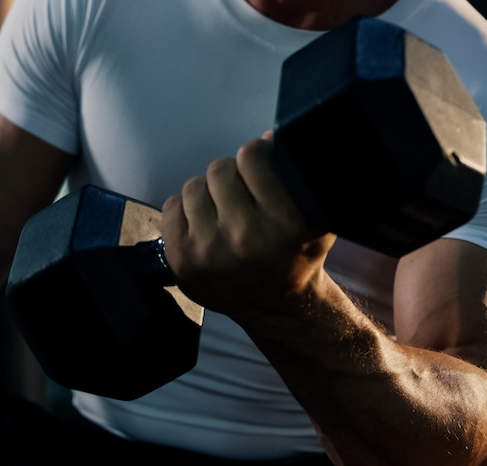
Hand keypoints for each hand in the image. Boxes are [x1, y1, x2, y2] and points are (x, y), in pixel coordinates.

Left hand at [160, 137, 335, 315]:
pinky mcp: (182, 259)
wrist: (276, 305)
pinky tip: (206, 229)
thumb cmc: (295, 254)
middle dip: (231, 179)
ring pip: (194, 186)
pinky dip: (186, 213)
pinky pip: (172, 206)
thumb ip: (297, 174)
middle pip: (220, 169)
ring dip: (207, 196)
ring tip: (224, 216)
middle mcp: (248, 237)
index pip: (252, 155)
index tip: (258, 169)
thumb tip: (266, 137)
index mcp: (287, 223)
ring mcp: (211, 250)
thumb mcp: (314, 215)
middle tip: (241, 199)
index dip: (255, 157)